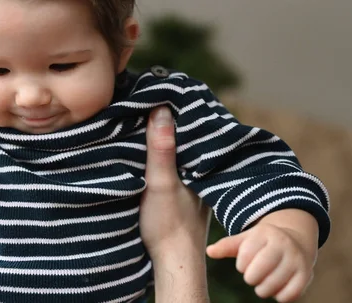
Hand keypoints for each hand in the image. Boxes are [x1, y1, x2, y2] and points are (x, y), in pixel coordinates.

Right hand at [139, 107, 210, 302]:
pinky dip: (165, 153)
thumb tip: (162, 110)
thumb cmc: (169, 225)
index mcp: (202, 165)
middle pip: (189, 137)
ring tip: (149, 115)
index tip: (166, 89)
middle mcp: (202, 170)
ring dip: (168, 137)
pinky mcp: (183, 192)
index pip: (195, 127)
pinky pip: (176, 163)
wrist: (173, 262)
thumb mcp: (161, 183)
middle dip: (174, 119)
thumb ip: (162, 150)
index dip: (182, 108)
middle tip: (154, 97)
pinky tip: (151, 148)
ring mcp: (193, 182)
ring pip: (182, 150)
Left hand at [207, 219, 315, 301]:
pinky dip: (279, 296)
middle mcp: (283, 245)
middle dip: (250, 278)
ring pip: (271, 286)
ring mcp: (297, 260)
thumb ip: (227, 246)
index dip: (241, 265)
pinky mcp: (306, 275)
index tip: (244, 264)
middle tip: (253, 275)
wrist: (295, 240)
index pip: (245, 255)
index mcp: (265, 233)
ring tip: (263, 282)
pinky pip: (289, 295)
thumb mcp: (245, 239)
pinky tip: (277, 287)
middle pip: (257, 272)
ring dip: (263, 289)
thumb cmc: (262, 243)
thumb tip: (209, 251)